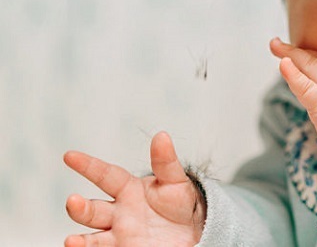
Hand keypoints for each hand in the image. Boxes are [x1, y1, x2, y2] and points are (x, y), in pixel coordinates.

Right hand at [63, 132, 203, 246]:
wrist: (189, 234)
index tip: (69, 156)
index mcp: (128, 189)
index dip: (87, 165)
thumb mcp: (175, 181)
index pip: (105, 175)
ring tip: (71, 241)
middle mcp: (117, 213)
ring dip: (80, 241)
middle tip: (73, 201)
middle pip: (93, 210)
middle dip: (80, 207)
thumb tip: (161, 136)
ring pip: (93, 239)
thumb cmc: (178, 204)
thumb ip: (166, 162)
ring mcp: (118, 236)